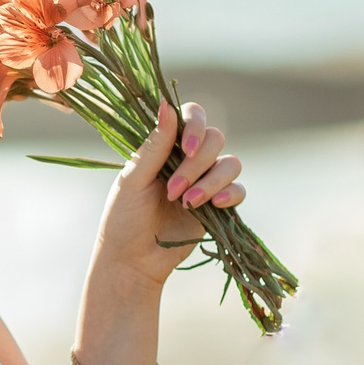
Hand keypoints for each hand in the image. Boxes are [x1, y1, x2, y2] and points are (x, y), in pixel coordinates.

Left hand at [93, 100, 244, 289]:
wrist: (133, 261)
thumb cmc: (124, 218)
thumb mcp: (134, 179)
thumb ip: (154, 145)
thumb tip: (166, 103)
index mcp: (166, 145)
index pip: (192, 115)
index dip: (195, 125)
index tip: (185, 148)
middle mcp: (189, 159)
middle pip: (215, 138)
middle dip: (196, 164)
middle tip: (173, 190)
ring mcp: (206, 181)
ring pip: (230, 163)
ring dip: (211, 182)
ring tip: (187, 202)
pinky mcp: (218, 205)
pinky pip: (239, 189)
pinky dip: (230, 194)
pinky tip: (213, 206)